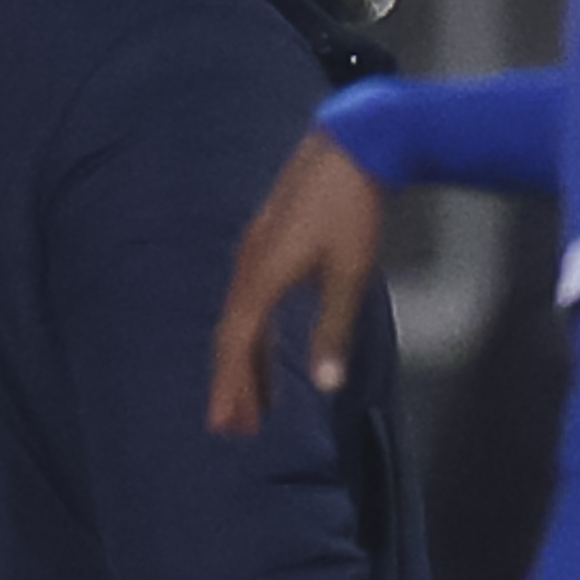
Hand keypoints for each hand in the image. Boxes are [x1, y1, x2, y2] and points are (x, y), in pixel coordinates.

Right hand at [208, 130, 392, 436]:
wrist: (348, 150)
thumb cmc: (352, 212)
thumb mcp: (350, 275)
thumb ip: (333, 330)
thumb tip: (326, 383)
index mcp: (261, 276)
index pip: (238, 344)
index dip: (232, 386)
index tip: (227, 423)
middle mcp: (248, 267)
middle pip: (233, 338)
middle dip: (233, 385)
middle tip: (232, 429)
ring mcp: (255, 256)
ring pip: (242, 322)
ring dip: (245, 365)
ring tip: (251, 407)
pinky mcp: (269, 249)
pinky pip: (255, 305)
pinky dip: (257, 337)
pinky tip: (266, 357)